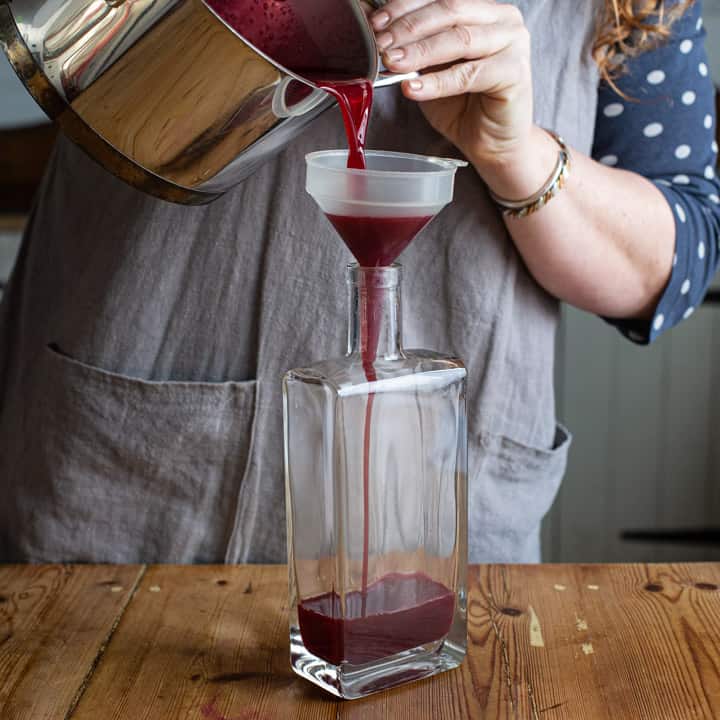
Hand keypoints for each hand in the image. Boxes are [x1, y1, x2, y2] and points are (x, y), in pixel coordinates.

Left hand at [370, 0, 540, 188]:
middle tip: (381, 44)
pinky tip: (413, 89)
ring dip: (420, 52)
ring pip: (458, 39)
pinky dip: (437, 82)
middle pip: (448, 11)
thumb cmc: (463, 106)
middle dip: (409, 28)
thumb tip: (373, 23)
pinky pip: (468, 75)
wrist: (492, 144)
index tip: (375, 23)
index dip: (404, 7)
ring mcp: (513, 43)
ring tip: (392, 63)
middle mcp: (502, 18)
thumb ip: (411, 46)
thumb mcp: (429, 70)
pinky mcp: (516, 72)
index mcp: (482, 10)